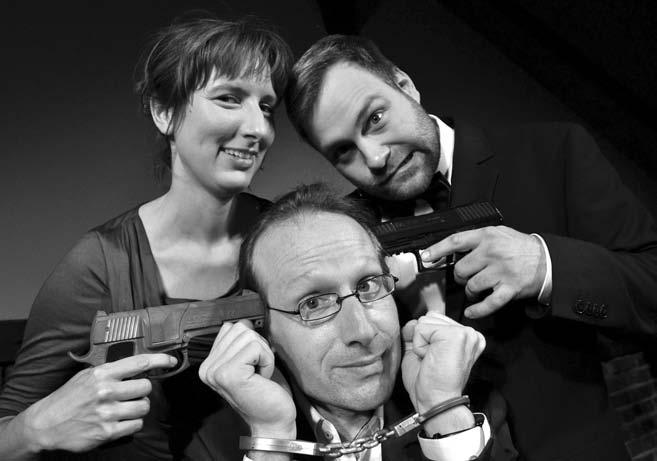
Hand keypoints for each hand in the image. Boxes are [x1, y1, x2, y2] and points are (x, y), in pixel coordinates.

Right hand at [22, 353, 176, 452]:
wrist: (46, 424)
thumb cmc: (68, 398)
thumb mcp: (87, 376)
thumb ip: (111, 371)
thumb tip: (138, 367)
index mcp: (102, 374)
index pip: (139, 363)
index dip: (160, 361)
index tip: (171, 361)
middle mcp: (106, 391)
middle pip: (146, 387)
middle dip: (142, 391)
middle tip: (132, 394)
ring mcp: (107, 413)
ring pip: (143, 407)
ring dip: (138, 408)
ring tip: (125, 408)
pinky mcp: (107, 432)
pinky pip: (135, 425)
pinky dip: (132, 423)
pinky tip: (120, 420)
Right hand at [199, 321, 295, 437]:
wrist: (273, 422)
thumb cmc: (265, 393)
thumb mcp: (248, 362)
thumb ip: (239, 342)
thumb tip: (244, 322)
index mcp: (209, 364)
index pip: (230, 328)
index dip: (250, 342)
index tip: (251, 365)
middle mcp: (208, 368)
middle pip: (240, 329)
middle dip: (258, 347)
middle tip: (257, 371)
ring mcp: (217, 372)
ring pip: (249, 336)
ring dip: (263, 354)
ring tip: (259, 375)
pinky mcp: (230, 374)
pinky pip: (256, 348)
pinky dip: (267, 361)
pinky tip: (262, 378)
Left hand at [401, 312, 484, 412]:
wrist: (437, 403)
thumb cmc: (430, 384)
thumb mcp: (421, 351)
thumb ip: (418, 332)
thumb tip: (412, 322)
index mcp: (465, 338)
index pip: (434, 319)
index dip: (425, 339)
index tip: (434, 360)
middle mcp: (470, 334)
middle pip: (429, 317)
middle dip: (423, 339)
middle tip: (433, 361)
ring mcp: (465, 333)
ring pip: (424, 321)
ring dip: (421, 343)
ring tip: (433, 360)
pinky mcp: (455, 335)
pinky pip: (421, 328)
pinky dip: (419, 346)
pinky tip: (431, 359)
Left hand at [421, 226, 545, 317]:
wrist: (547, 260)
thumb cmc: (519, 247)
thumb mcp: (498, 234)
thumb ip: (477, 239)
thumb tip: (451, 249)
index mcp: (487, 236)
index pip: (456, 241)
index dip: (438, 249)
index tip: (426, 256)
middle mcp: (492, 253)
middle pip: (460, 269)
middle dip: (460, 277)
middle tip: (465, 278)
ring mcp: (501, 272)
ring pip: (471, 286)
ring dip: (470, 291)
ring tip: (476, 289)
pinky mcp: (509, 288)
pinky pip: (488, 303)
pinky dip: (477, 310)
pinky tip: (471, 311)